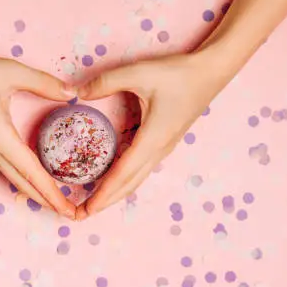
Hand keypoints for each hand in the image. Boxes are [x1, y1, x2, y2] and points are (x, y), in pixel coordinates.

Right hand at [0, 50, 76, 218]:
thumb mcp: (11, 71)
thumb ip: (43, 83)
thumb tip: (72, 94)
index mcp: (0, 137)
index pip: (31, 172)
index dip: (52, 192)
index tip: (68, 209)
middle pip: (23, 184)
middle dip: (47, 201)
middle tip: (71, 214)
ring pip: (14, 179)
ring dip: (35, 193)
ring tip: (56, 203)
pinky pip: (6, 168)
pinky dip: (24, 180)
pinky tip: (34, 181)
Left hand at [75, 52, 227, 219]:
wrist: (211, 72)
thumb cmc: (178, 73)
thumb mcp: (139, 72)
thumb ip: (105, 82)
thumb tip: (75, 92)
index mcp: (152, 139)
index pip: (122, 174)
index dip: (102, 194)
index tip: (86, 210)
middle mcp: (158, 150)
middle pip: (128, 185)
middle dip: (105, 202)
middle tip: (81, 214)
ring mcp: (163, 148)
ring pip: (136, 180)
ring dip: (114, 194)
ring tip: (93, 203)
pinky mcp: (164, 143)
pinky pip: (141, 170)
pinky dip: (124, 181)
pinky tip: (112, 180)